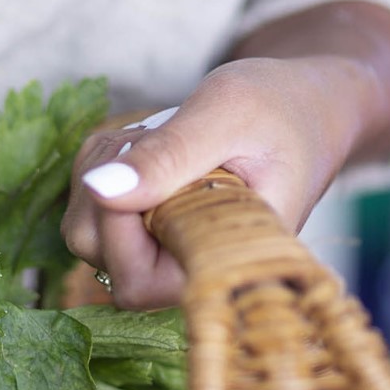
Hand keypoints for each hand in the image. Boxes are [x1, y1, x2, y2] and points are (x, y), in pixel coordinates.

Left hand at [60, 1, 389, 310]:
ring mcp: (157, 251)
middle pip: (97, 256)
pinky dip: (100, 161)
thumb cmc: (282, 108)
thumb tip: (103, 190)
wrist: (304, 105)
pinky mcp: (139, 227)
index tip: (137, 159)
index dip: (118, 229)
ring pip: (85, 229)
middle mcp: (184, 269)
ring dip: (100, 170)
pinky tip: (148, 141)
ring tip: (155, 136)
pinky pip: (87, 201)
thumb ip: (169, 156)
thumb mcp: (229, 113)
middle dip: (104, 190)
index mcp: (220, 263)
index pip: (138, 283)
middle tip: (147, 138)